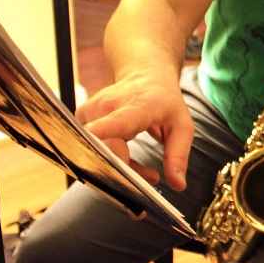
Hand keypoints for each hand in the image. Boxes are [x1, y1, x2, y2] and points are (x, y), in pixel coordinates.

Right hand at [76, 70, 194, 190]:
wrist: (145, 76)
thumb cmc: (164, 102)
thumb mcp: (181, 126)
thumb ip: (178, 155)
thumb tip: (178, 186)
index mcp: (135, 107)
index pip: (115, 122)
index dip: (103, 132)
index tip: (92, 138)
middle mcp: (106, 107)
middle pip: (106, 151)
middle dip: (125, 174)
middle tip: (150, 181)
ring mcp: (90, 112)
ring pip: (98, 154)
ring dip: (121, 169)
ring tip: (146, 171)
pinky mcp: (81, 119)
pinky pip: (93, 150)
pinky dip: (112, 161)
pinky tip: (129, 160)